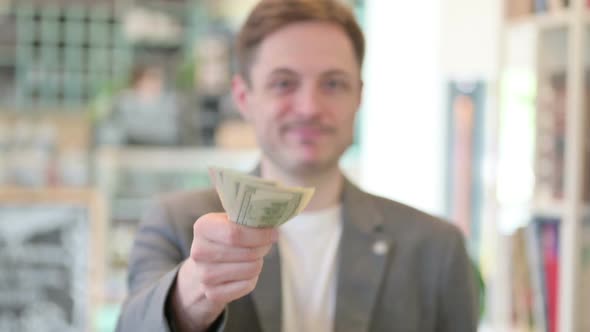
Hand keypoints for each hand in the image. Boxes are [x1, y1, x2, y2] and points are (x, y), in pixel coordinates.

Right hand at [169, 213, 277, 331]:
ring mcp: (204, 275)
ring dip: (258, 262)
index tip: (274, 233)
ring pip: (250, 269)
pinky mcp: (212, 293)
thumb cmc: (223, 238)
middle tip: (266, 244)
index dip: (260, 235)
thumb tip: (272, 221)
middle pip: (247, 252)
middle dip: (263, 248)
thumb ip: (247, 218)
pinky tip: (245, 272)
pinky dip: (252, 278)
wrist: (204, 265)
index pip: (236, 234)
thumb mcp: (229, 221)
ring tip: (253, 257)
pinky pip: (246, 286)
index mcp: (203, 227)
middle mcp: (199, 251)